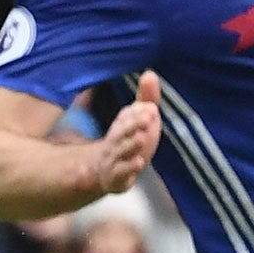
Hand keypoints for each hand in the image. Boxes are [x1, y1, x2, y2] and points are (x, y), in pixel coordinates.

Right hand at [95, 72, 161, 194]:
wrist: (102, 171)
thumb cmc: (125, 140)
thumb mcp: (136, 119)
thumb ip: (146, 98)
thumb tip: (151, 73)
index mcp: (122, 127)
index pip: (127, 119)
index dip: (137, 114)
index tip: (149, 107)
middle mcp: (116, 143)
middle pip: (122, 133)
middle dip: (134, 124)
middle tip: (148, 116)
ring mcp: (114, 161)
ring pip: (121, 152)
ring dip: (132, 145)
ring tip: (142, 137)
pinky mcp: (117, 179)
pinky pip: (120, 174)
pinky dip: (128, 169)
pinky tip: (137, 163)